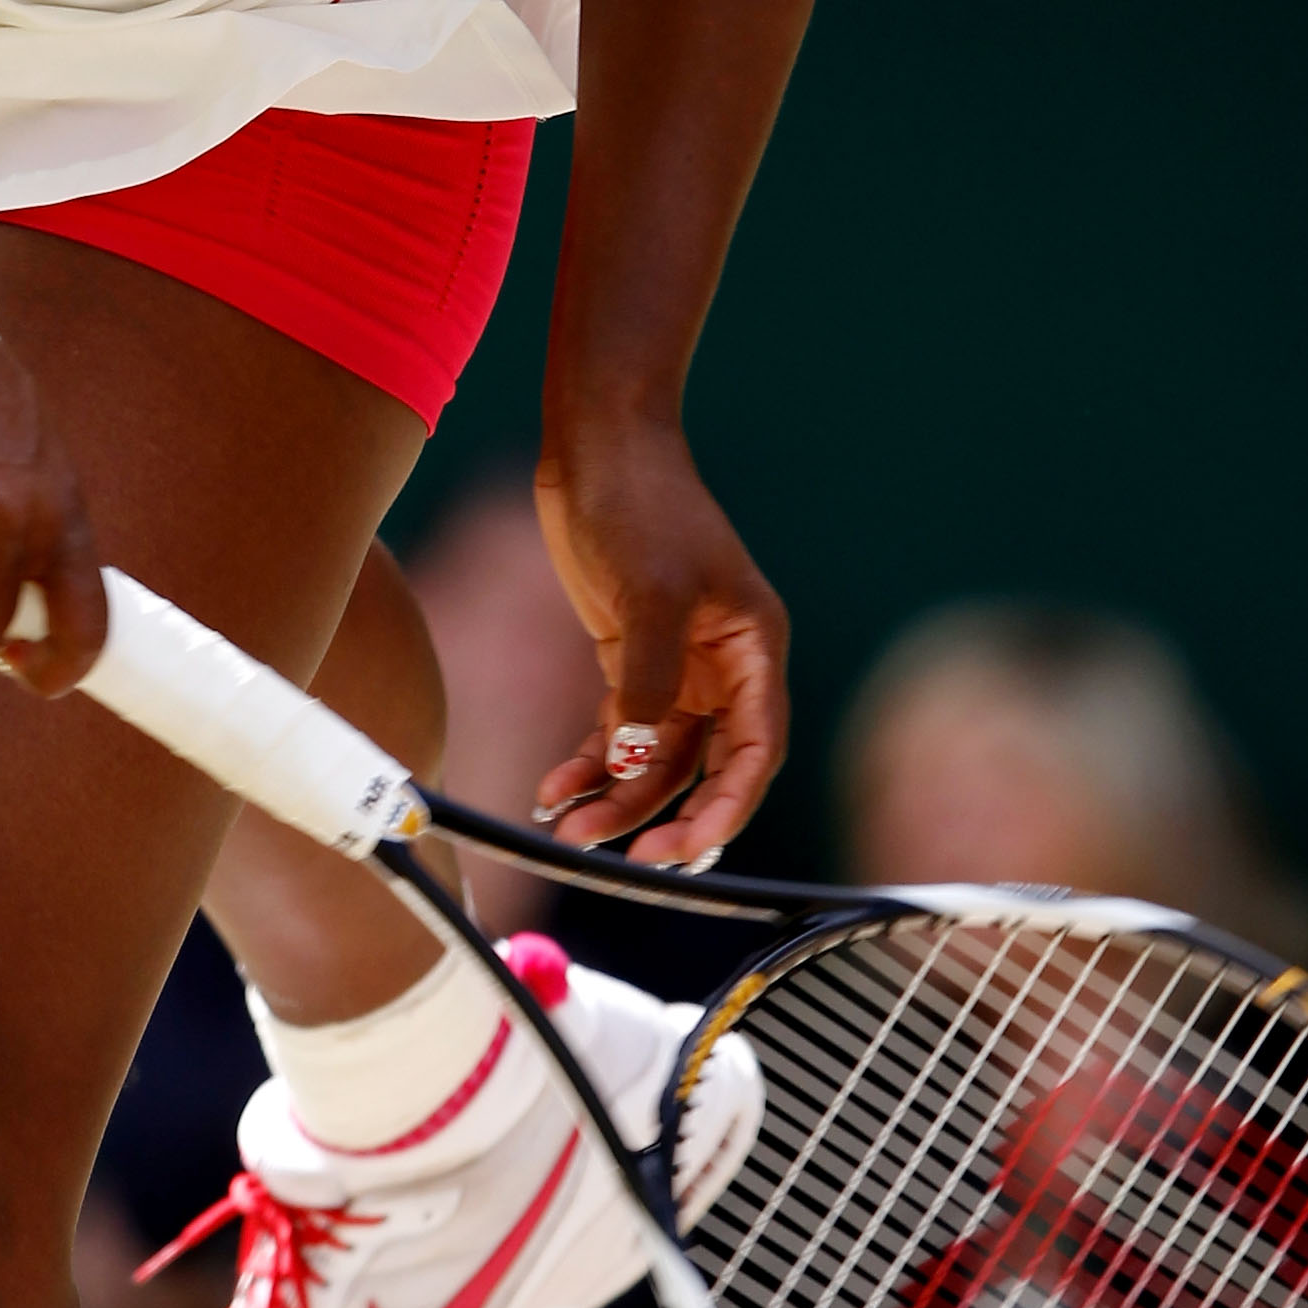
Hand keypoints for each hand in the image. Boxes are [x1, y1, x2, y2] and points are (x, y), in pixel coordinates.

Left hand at [533, 413, 787, 865]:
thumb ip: (650, 682)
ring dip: (615, 798)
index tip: (685, 850)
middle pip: (706, 768)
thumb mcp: (650, 594)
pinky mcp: (631, 661)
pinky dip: (589, 764)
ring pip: (654, 759)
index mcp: (754, 650)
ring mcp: (677, 668)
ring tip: (564, 828)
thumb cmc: (641, 506)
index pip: (755, 752)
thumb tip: (639, 761)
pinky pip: (618, 734)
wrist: (598, 448)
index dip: (727, 808)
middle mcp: (725, 669)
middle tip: (619, 859)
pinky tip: (552, 790)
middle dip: (663, 816)